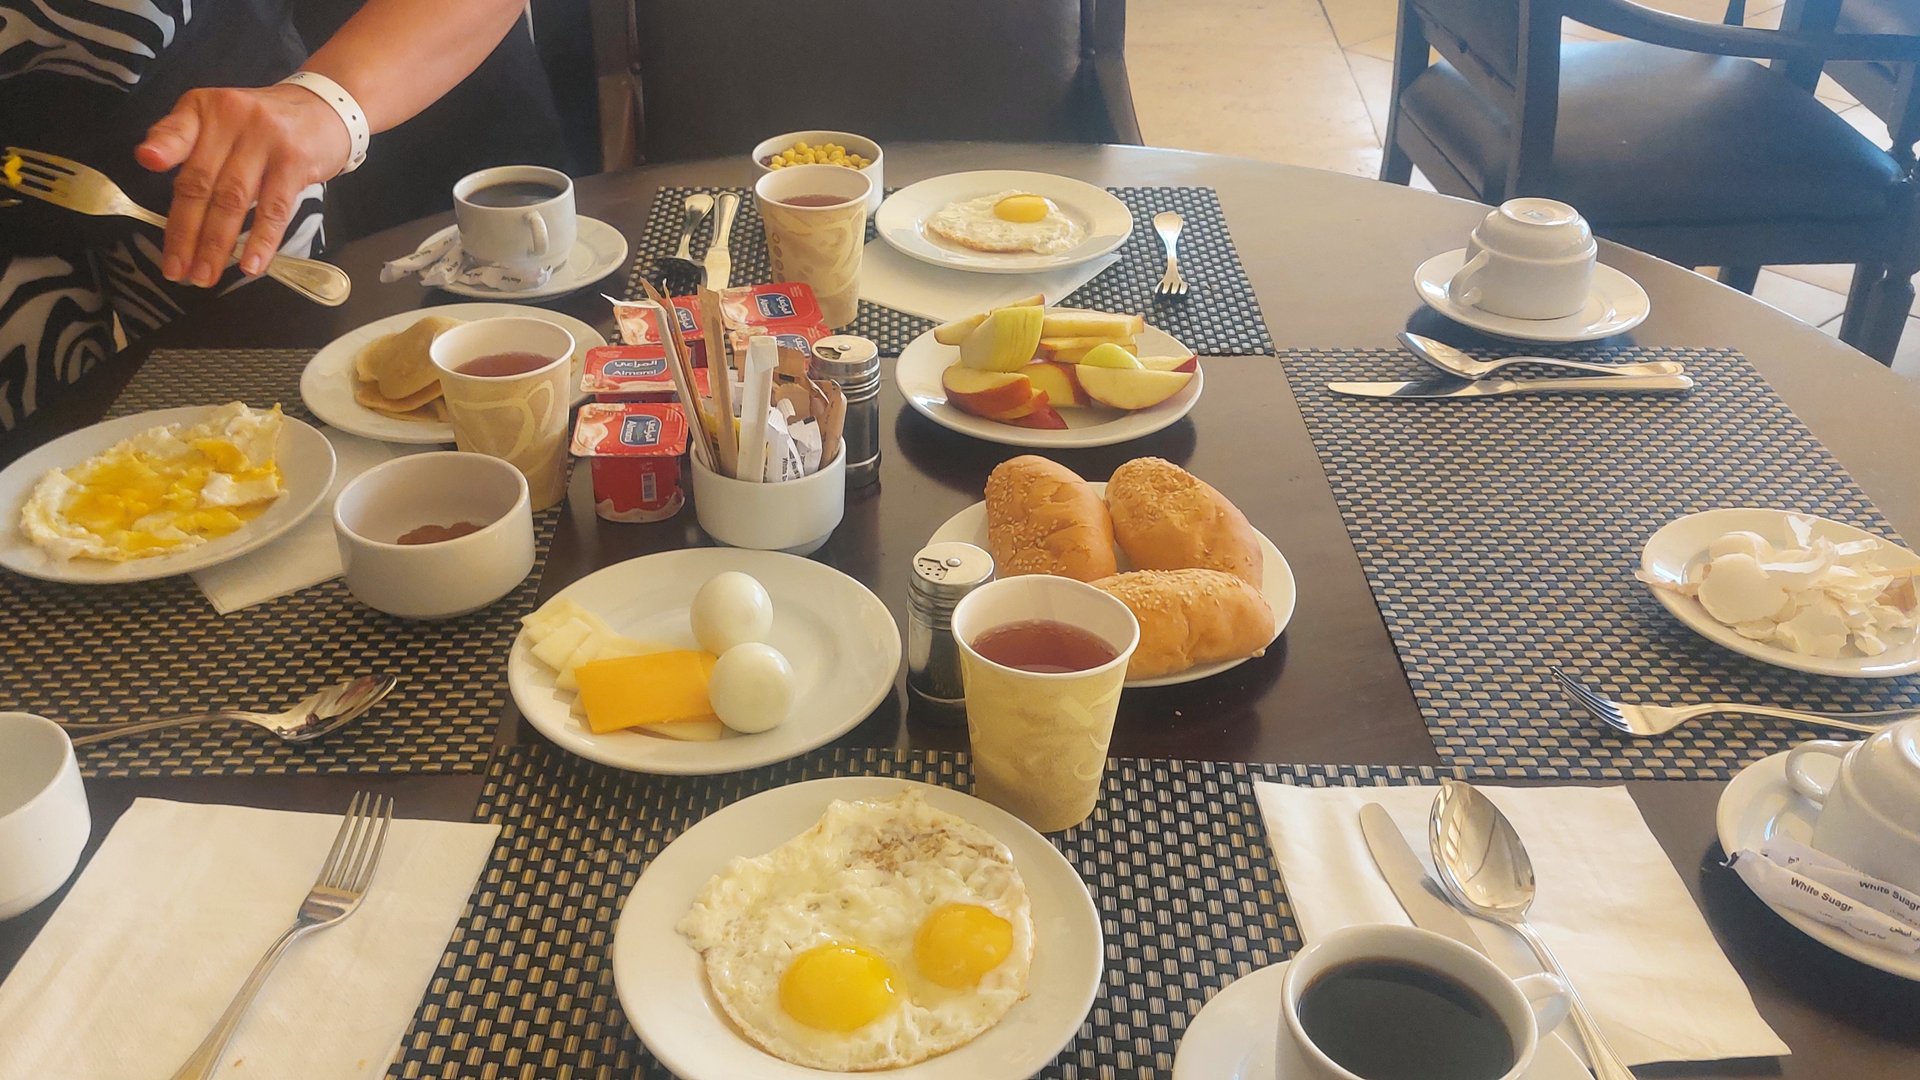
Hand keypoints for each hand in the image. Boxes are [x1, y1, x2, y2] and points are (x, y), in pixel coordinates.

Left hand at [134, 84, 350, 286]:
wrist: (324, 109)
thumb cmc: (263, 123)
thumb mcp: (219, 118)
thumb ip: (183, 138)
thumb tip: (147, 159)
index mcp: (206, 109)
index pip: (179, 130)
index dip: (165, 147)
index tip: (148, 162)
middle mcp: (233, 120)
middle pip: (202, 181)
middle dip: (186, 231)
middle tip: (177, 270)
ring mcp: (266, 141)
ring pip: (233, 200)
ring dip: (217, 244)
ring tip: (205, 276)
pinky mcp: (295, 163)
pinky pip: (274, 208)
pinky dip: (261, 240)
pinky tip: (251, 265)